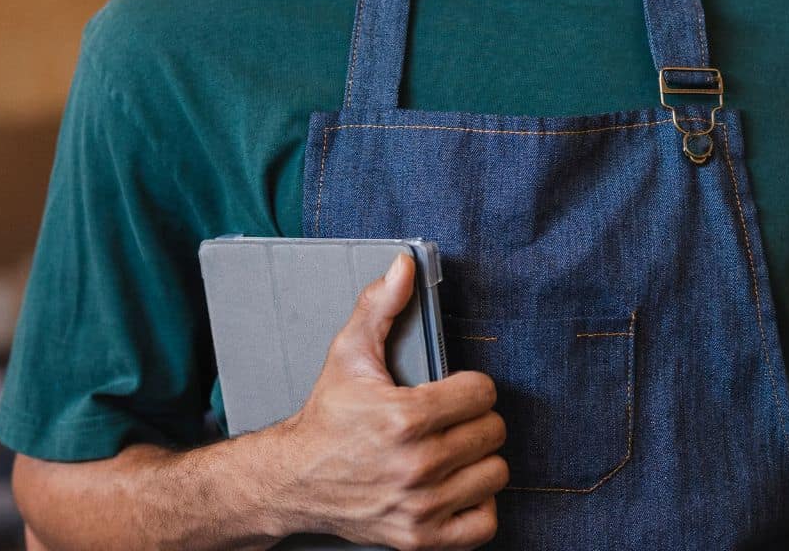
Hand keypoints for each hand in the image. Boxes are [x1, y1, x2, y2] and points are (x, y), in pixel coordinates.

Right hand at [271, 252, 507, 550]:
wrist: (294, 480)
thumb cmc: (327, 417)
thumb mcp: (349, 353)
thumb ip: (380, 305)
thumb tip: (404, 266)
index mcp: (404, 417)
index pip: (482, 393)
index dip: (469, 386)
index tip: (453, 390)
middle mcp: (416, 466)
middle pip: (492, 432)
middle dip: (475, 420)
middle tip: (450, 420)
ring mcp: (420, 506)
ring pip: (494, 473)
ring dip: (479, 460)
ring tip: (453, 450)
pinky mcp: (420, 538)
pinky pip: (484, 523)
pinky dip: (477, 505)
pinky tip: (457, 486)